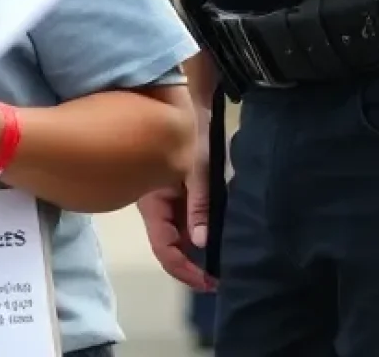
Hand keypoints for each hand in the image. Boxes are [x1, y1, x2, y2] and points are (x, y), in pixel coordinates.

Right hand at [138, 70, 214, 293]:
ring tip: (225, 249)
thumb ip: (198, 204)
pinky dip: (198, 226)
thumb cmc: (183, 130)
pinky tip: (216, 224)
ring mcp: (162, 197)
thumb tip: (200, 242)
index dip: (186, 272)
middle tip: (224, 271)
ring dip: (198, 244)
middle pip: (171, 245)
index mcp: (153, 204)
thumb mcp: (194, 168)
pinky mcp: (171, 187)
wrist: (177, 96)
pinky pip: (182, 215)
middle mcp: (155, 206)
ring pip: (177, 231)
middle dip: (195, 262)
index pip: (166, 251)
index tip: (211, 282)